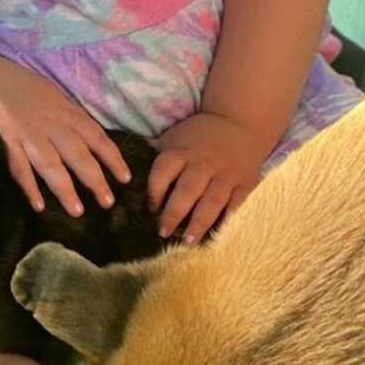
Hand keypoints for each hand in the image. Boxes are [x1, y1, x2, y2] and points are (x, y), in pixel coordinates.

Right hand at [0, 64, 130, 216]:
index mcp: (67, 112)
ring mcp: (29, 134)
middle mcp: (52, 124)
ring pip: (50, 164)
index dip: (112, 158)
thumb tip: (93, 139)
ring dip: (64, 188)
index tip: (125, 178)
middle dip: (93, 179)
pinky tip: (38, 206)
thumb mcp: (58, 97)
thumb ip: (73, 118)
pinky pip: (19, 166)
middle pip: (76, 154)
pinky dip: (28, 186)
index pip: (96, 137)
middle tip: (107, 202)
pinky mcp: (9, 140)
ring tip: (77, 211)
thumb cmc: (29, 86)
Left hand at [148, 113, 263, 243]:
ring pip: (212, 200)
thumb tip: (119, 162)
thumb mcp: (174, 137)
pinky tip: (219, 237)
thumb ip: (152, 151)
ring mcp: (225, 174)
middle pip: (187, 190)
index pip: (163, 171)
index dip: (154, 191)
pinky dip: (229, 220)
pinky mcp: (244, 182)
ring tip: (188, 241)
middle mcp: (202, 163)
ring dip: (199, 222)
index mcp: (181, 151)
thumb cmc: (199, 135)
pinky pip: (237, 204)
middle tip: (163, 233)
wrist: (239, 122)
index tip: (150, 209)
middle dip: (174, 213)